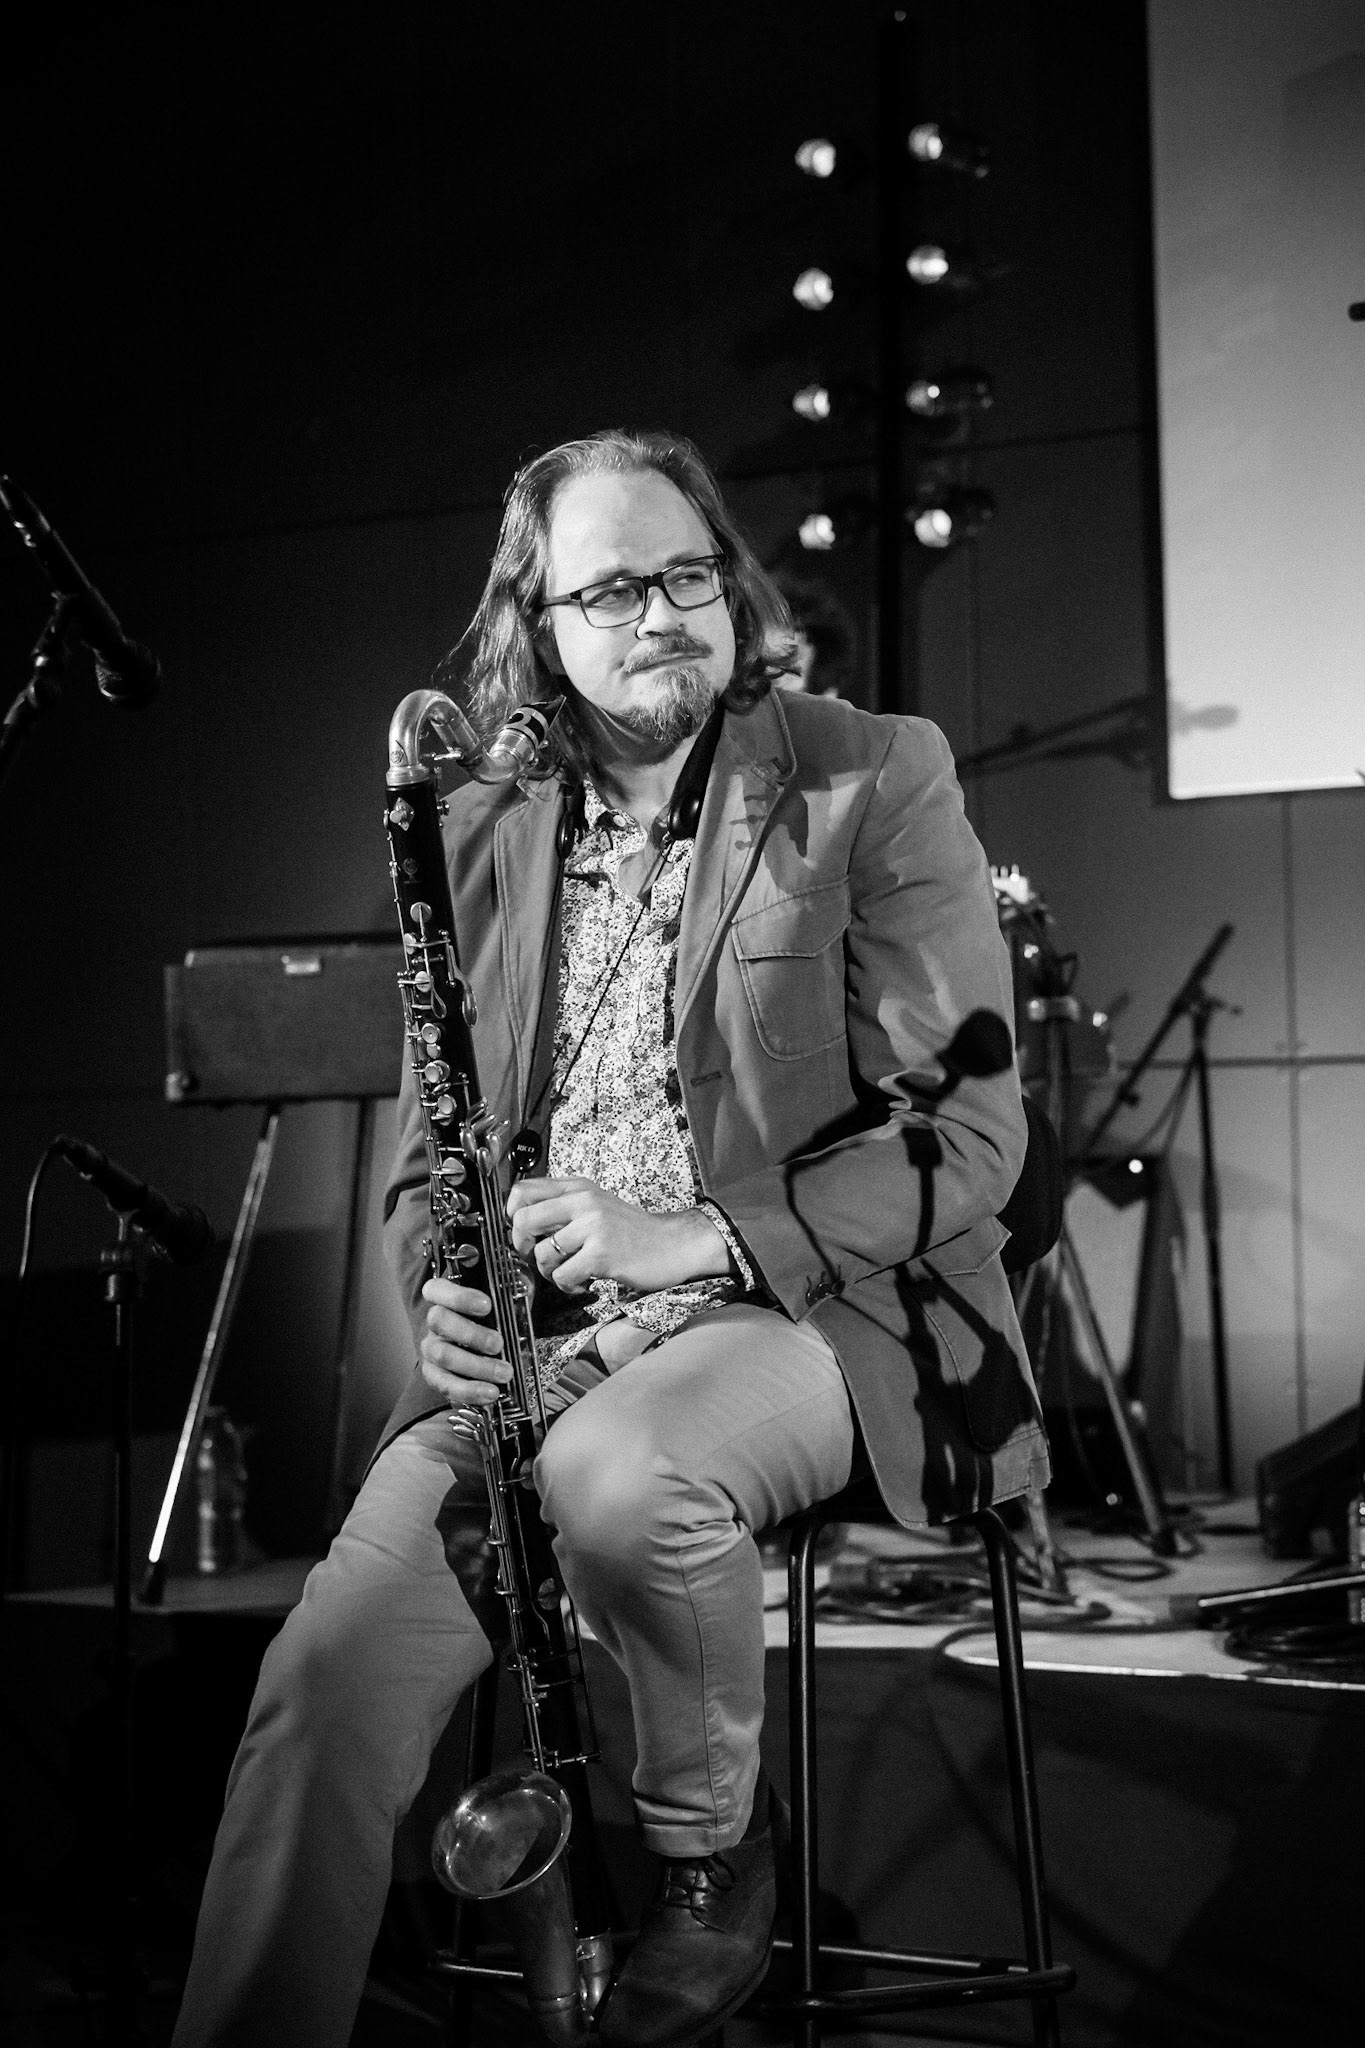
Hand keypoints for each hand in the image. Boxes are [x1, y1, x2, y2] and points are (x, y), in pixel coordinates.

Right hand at [419, 1276, 510, 1408]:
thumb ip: (507, 1287)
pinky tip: (491, 1393)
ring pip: (443, 1355)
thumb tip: (519, 1281)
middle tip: (499, 1344)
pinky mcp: (434, 1375)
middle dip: (471, 1334)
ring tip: (504, 1373)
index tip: (487, 1305)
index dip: (458, 1296)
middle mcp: (434, 1322)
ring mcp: (431, 1349)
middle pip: (439, 1321)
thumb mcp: (501, 1297)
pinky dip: (469, 1391)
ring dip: (476, 1366)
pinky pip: (445, 1385)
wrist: (483, 1348)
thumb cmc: (492, 1318)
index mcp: (443, 1298)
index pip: (436, 1289)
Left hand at [506, 1176, 730, 1294]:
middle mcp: (584, 1201)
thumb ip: (564, 1207)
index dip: (512, 1214)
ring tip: (570, 1273)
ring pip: (541, 1253)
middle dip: (521, 1246)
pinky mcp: (601, 1253)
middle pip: (524, 1220)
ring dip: (550, 1272)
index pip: (524, 1189)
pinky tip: (584, 1283)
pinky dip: (568, 1286)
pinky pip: (562, 1275)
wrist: (672, 1245)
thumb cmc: (632, 1231)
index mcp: (579, 1187)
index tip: (522, 1231)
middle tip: (537, 1257)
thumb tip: (520, 1223)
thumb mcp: (596, 1206)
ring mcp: (593, 1226)